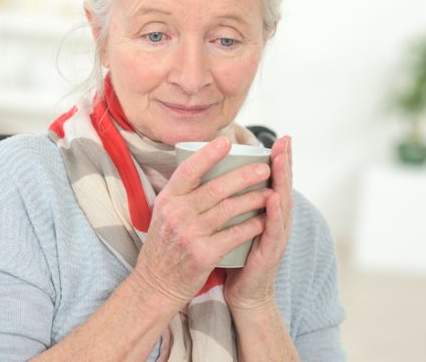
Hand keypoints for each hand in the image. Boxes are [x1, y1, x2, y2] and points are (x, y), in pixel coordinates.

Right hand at [131, 137, 272, 308]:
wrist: (155, 284)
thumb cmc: (163, 247)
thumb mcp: (162, 215)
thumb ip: (180, 195)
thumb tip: (201, 166)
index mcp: (167, 199)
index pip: (189, 170)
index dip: (209, 154)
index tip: (226, 141)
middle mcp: (177, 213)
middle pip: (216, 187)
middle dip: (244, 176)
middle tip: (264, 168)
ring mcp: (190, 234)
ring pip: (230, 209)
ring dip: (254, 199)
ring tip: (270, 192)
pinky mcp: (203, 254)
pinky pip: (235, 234)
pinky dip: (252, 226)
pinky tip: (264, 220)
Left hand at [224, 135, 292, 313]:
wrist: (243, 293)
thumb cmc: (236, 255)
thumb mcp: (235, 223)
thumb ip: (234, 202)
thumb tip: (215, 176)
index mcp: (266, 212)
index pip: (273, 180)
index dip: (278, 159)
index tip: (279, 137)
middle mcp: (275, 221)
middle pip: (282, 186)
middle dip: (285, 162)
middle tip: (285, 140)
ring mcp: (275, 236)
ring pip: (282, 203)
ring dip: (283, 180)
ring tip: (281, 159)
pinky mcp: (270, 252)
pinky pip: (272, 229)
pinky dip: (274, 212)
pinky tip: (274, 197)